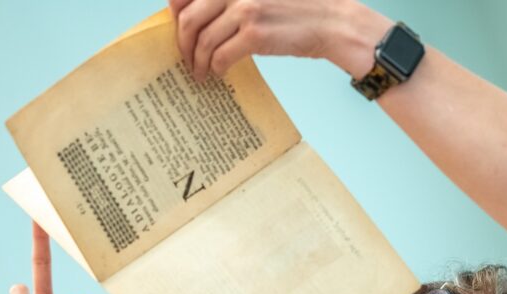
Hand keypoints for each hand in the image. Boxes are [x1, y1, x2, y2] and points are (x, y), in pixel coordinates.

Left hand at [168, 0, 388, 80]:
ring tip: (200, 72)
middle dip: (182, 44)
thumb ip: (232, 1)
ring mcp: (245, 9)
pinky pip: (220, 56)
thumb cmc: (296, 11)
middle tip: (186, 58)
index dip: (175, 12)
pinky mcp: (255, 34)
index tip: (179, 29)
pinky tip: (217, 73)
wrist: (331, 22)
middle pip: (188, 19)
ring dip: (197, 61)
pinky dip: (214, 68)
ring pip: (202, 41)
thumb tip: (200, 17)